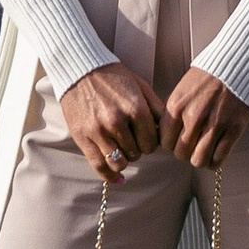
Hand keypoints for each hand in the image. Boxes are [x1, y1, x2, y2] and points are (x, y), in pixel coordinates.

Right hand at [58, 63, 162, 181]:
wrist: (80, 70)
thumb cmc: (113, 77)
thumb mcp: (141, 86)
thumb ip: (157, 109)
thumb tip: (168, 132)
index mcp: (135, 108)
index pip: (152, 142)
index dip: (152, 142)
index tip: (146, 137)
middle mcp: (117, 122)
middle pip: (137, 153)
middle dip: (138, 148)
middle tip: (133, 139)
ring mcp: (98, 132)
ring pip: (120, 162)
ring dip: (125, 159)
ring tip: (123, 149)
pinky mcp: (83, 138)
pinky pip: (99, 166)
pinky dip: (111, 177)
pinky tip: (119, 179)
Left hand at [162, 65, 248, 171]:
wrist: (234, 64)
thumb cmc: (207, 77)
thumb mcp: (182, 91)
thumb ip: (173, 114)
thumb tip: (167, 138)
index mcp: (177, 107)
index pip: (165, 143)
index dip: (172, 144)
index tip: (178, 140)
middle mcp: (194, 117)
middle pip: (181, 154)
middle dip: (186, 152)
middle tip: (193, 144)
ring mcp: (214, 125)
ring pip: (199, 161)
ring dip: (200, 158)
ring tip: (204, 149)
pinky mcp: (233, 130)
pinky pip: (219, 159)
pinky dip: (215, 161)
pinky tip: (216, 152)